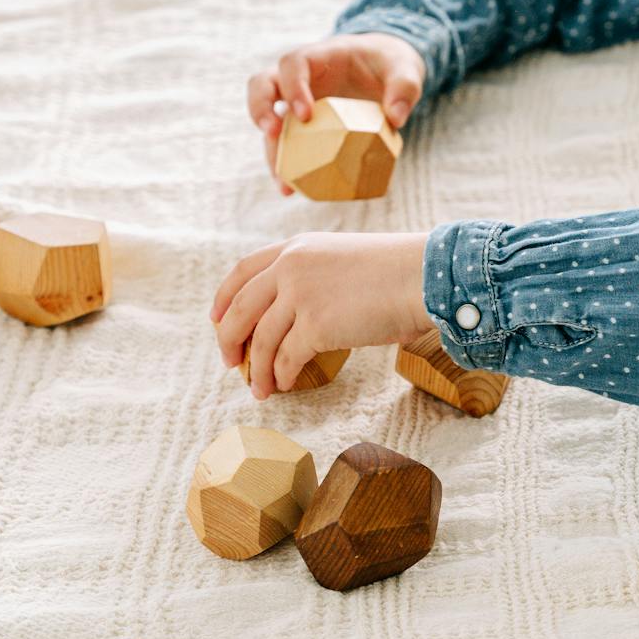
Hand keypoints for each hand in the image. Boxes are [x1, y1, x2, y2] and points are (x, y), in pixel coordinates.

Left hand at [210, 231, 433, 398]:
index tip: (216, 318)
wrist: (422, 276)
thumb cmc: (395, 271)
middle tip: (231, 362)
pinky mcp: (316, 325)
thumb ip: (313, 275)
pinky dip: (282, 375)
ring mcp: (300, 295)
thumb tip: (295, 314)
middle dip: (229, 339)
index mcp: (296, 248)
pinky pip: (287, 358)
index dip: (223, 298)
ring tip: (261, 390)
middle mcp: (291, 267)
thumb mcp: (343, 257)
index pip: (243, 271)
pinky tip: (285, 385)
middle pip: (240, 308)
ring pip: (262, 340)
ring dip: (258, 370)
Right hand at [247, 32, 425, 195]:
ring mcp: (296, 102)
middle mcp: (299, 78)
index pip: (293, 63)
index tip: (305, 114)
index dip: (293, 86)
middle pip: (262, 84)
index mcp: (320, 56)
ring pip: (268, 121)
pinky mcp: (302, 125)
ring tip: (283, 181)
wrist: (385, 71)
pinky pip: (285, 144)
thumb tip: (395, 119)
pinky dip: (286, 167)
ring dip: (271, 151)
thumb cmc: (389, 65)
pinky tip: (291, 189)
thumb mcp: (405, 68)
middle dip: (260, 108)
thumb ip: (405, 87)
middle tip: (271, 132)